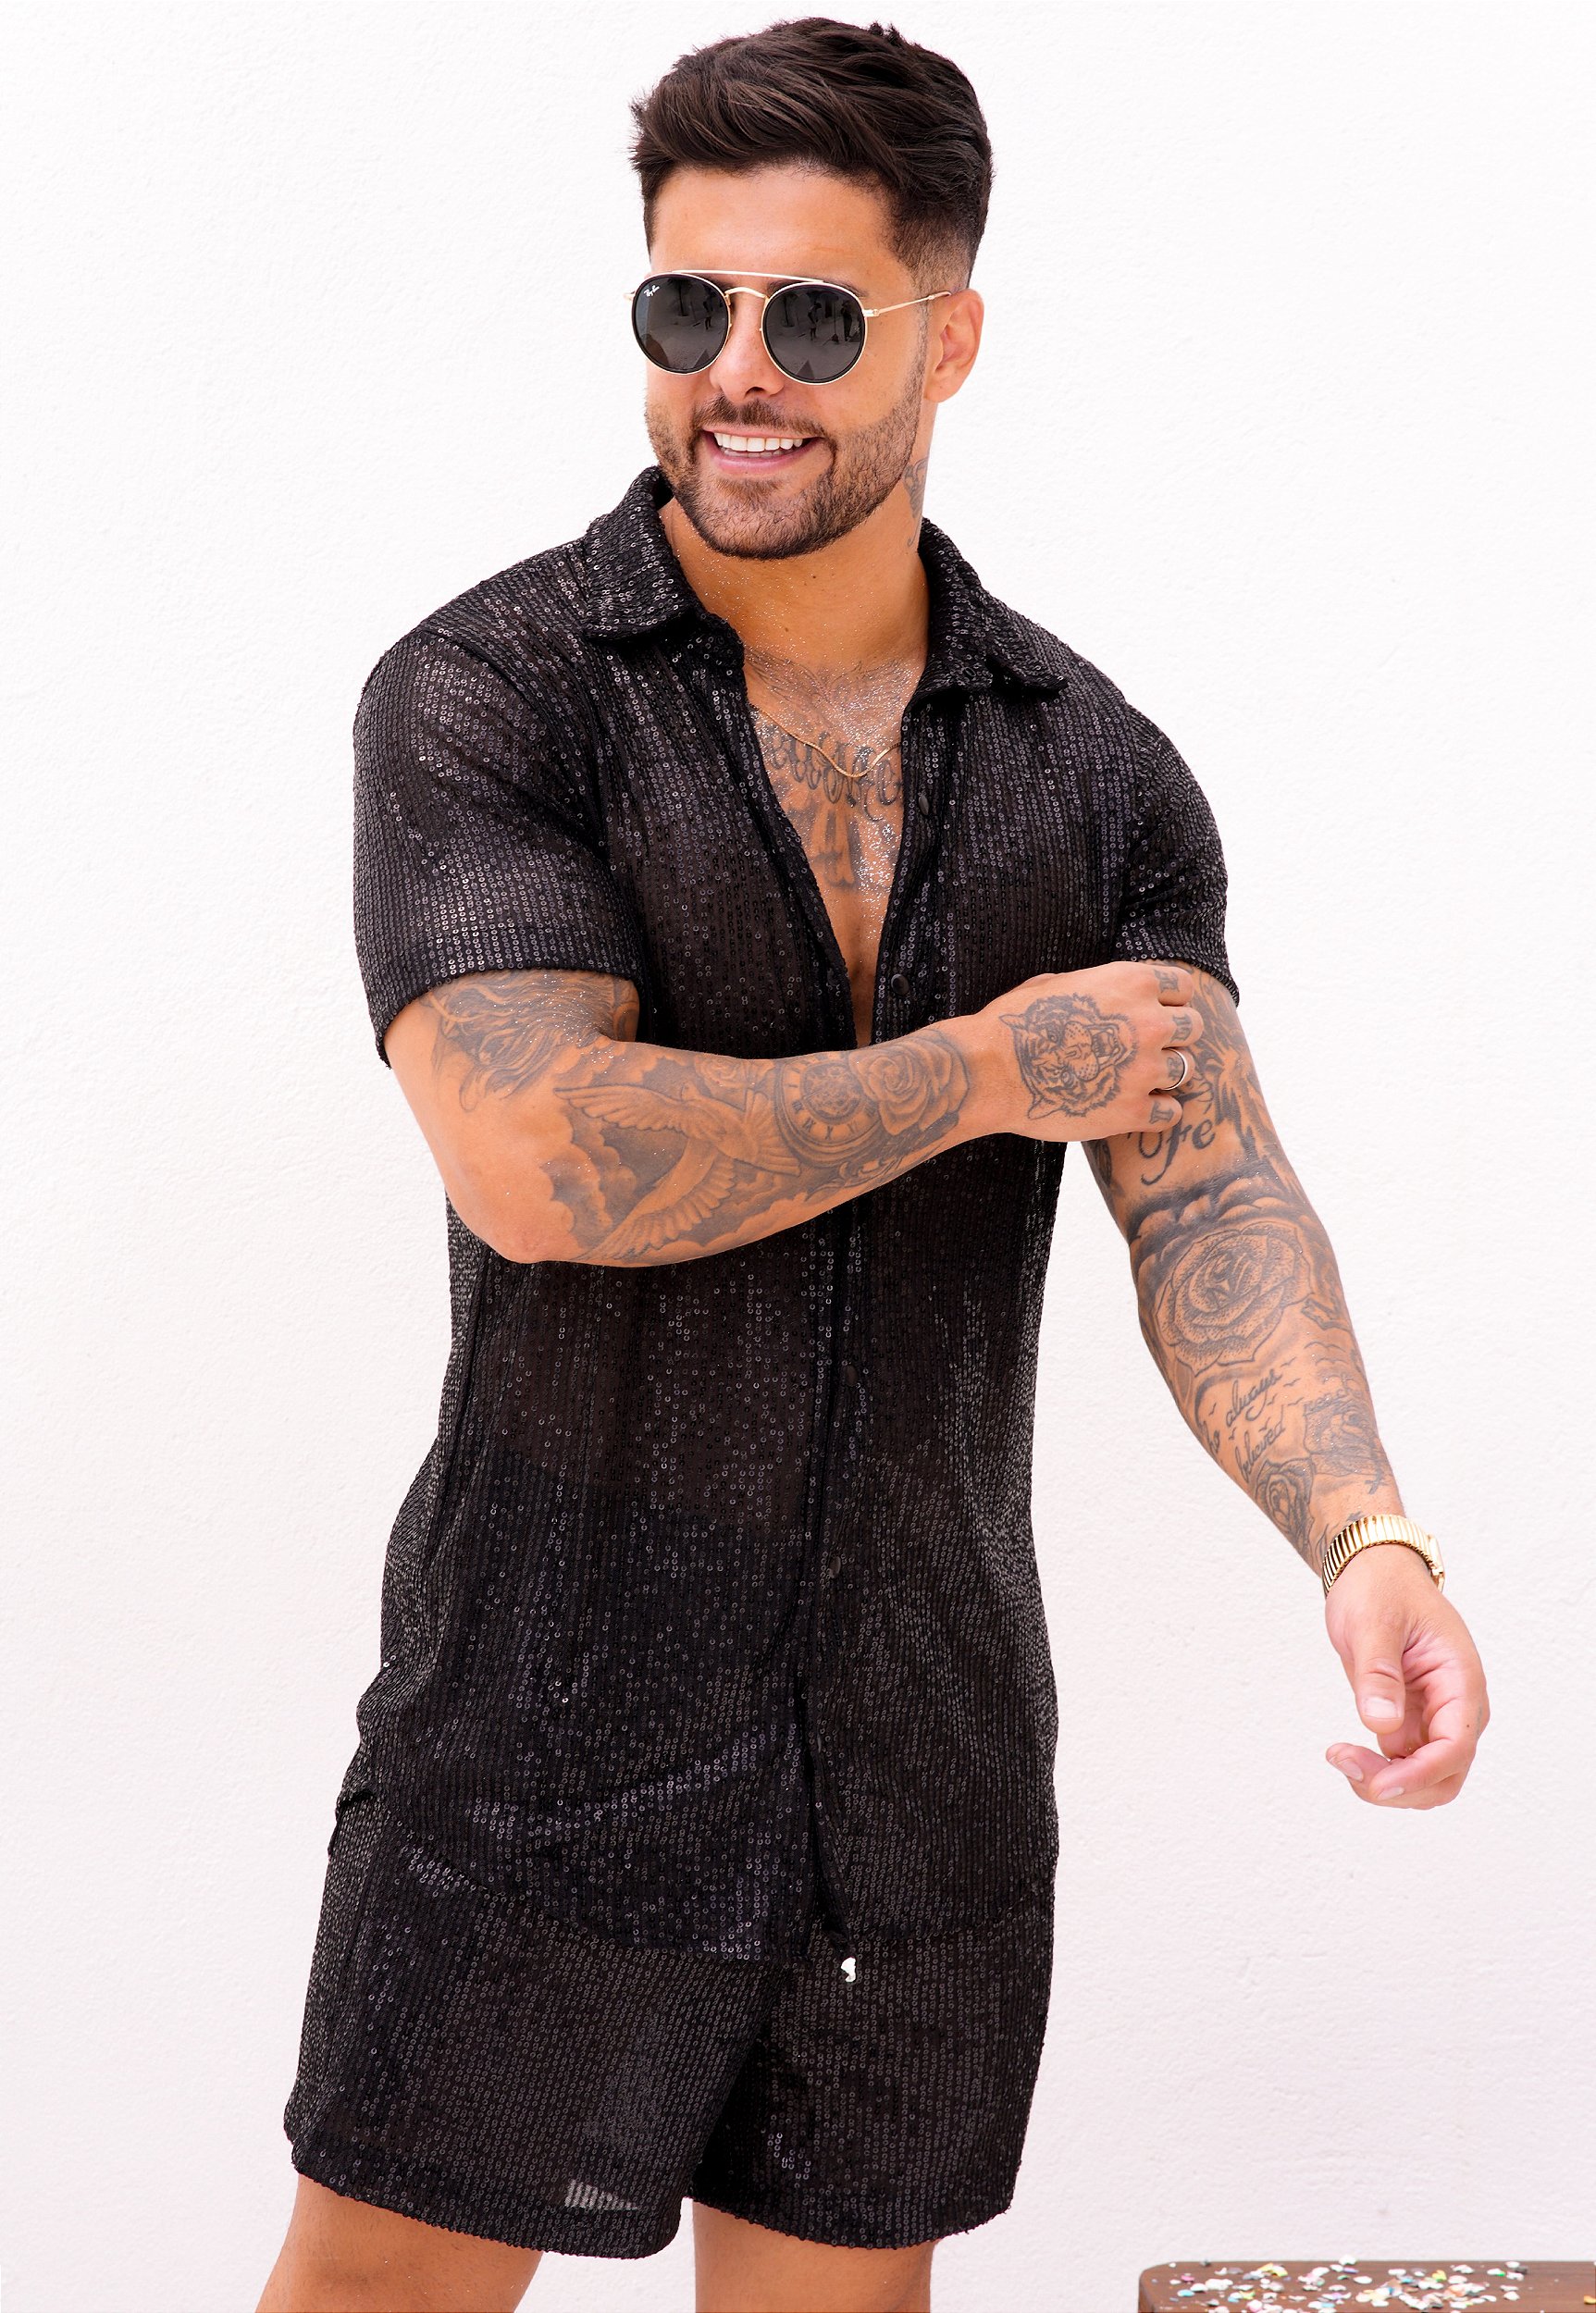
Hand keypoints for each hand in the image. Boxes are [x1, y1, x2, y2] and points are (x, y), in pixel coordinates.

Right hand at [965, 961, 1201, 1141]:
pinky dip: (1158, 1111)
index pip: (1182, 987)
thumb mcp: (1059, 984)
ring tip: (1134, 1079)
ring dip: (1165, 1074)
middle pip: (1193, 1028)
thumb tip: (1107, 991)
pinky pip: (1171, 1111)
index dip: (1168, 1001)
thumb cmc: (1016, 1025)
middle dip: (1174, 1037)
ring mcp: (1144, 1068)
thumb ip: (1099, 988)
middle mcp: (1148, 1022)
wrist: (991, 1071)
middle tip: (1146, 1049)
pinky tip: (1134, 1108)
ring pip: (1185, 1069)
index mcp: (1131, 983)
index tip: (1152, 1013)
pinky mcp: (1133, 1111)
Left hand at [1323, 1543, 1488, 1807]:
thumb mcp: (1373, 1622)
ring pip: (1426, 1780)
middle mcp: (1457, 1708)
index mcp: (1460, 1681)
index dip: (1419, 1775)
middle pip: (1445, 1776)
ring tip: (1340, 1756)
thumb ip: (1378, 1673)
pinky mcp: (1413, 1724)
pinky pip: (1404, 1767)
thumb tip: (1380, 1723)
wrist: (1374, 1572)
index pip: (1455, 1747)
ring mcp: (1436, 1719)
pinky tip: (1346, 1754)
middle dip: (1400, 1787)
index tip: (1378, 1784)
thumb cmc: (1381, 1588)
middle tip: (1345, 1763)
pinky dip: (1378, 1773)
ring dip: (1387, 1784)